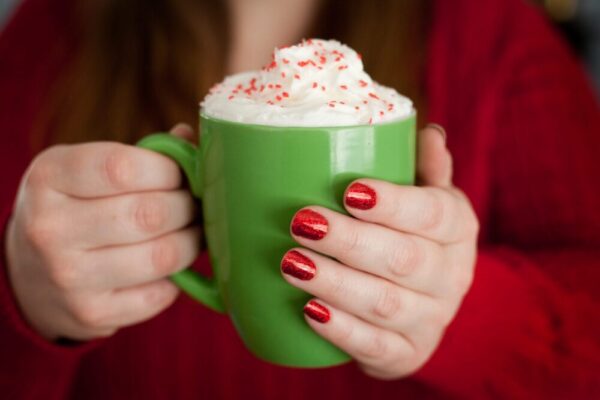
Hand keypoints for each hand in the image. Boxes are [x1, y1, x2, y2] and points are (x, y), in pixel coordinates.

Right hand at [5, 124, 198, 340]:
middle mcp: (51, 228)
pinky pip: (160, 294)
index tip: (180, 175)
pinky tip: (168, 266)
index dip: (168, 170)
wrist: (29, 275)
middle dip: (188, 207)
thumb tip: (190, 140)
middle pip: (150, 214)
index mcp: (50, 177)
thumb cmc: (74, 209)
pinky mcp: (91, 313)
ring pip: (162, 256)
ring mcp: (68, 277)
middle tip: (195, 205)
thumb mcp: (85, 170)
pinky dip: (176, 278)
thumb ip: (139, 155)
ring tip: (192, 232)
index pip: (122, 168)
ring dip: (192, 243)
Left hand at [281, 124, 478, 378]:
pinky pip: (377, 346)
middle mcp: (452, 276)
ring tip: (291, 264)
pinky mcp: (408, 354)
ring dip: (336, 284)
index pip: (434, 214)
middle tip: (302, 222)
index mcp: (457, 228)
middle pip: (404, 259)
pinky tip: (310, 311)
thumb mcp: (428, 201)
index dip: (393, 203)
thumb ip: (426, 170)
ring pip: (385, 304)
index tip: (349, 191)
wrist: (424, 306)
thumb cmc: (414, 238)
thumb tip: (430, 134)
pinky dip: (342, 331)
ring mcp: (432, 320)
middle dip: (350, 241)